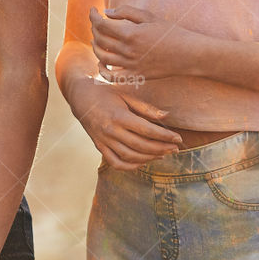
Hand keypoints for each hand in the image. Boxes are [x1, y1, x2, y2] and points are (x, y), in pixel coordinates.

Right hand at [67, 70, 181, 169]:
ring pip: (130, 156)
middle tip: (175, 148)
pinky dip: (130, 166)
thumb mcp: (126, 95)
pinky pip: (116, 162)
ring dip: (149, 158)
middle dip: (161, 148)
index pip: (147, 130)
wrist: (80, 97)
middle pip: (140, 145)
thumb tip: (166, 116)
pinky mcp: (99, 147)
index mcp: (119, 116)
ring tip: (163, 154)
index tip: (178, 138)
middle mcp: (110, 131)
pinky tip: (143, 161)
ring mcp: (104, 141)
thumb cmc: (106, 93)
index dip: (164, 136)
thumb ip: (146, 108)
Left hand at [91, 5, 191, 81]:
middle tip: (96, 22)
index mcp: (131, 34)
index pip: (102, 25)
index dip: (93, 16)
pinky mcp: (136, 76)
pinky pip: (112, 77)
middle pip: (100, 39)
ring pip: (103, 57)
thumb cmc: (171, 32)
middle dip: (94, 28)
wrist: (188, 54)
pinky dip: (102, 71)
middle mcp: (128, 51)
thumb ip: (126, 12)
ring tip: (96, 39)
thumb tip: (107, 12)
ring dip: (95, 46)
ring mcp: (131, 65)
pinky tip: (101, 64)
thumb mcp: (149, 17)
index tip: (93, 10)